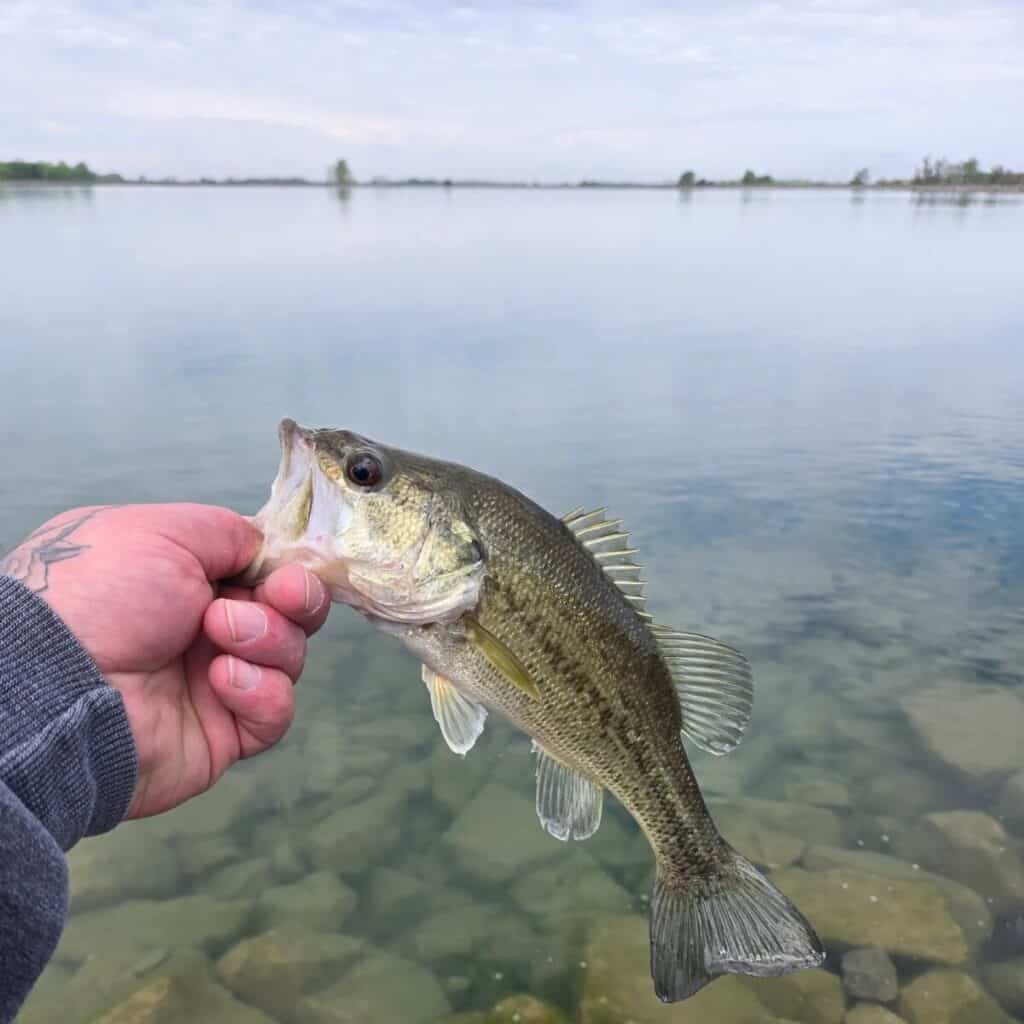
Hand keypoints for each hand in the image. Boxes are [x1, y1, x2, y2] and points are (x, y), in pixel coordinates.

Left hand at [0, 504, 329, 818]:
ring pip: (289, 658)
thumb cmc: (100, 595)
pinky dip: (260, 692)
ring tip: (220, 635)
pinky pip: (275, 712)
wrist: (59, 685)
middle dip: (296, 600)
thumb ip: (230, 532)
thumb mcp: (164, 533)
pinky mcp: (224, 733)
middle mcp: (204, 629)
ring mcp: (215, 683)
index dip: (288, 569)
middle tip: (280, 597)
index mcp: (187, 580)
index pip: (266, 572)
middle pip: (290, 613)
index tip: (290, 569)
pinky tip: (221, 680)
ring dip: (269, 639)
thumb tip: (266, 551)